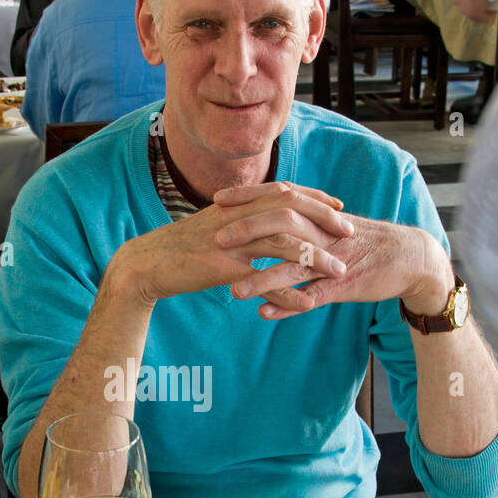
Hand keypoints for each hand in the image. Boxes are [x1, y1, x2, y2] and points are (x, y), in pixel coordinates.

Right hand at [109, 183, 354, 306]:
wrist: (147, 263)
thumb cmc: (181, 247)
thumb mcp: (216, 227)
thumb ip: (241, 220)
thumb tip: (263, 220)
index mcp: (238, 206)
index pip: (284, 192)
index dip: (314, 198)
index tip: (338, 206)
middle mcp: (238, 217)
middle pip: (291, 210)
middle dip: (325, 219)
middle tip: (350, 232)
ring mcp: (231, 243)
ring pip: (283, 245)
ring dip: (316, 258)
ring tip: (340, 271)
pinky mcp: (223, 269)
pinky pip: (263, 282)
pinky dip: (287, 294)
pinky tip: (306, 305)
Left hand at [211, 183, 452, 319]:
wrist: (409, 258)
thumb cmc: (365, 242)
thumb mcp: (331, 225)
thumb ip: (303, 220)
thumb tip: (269, 214)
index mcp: (318, 215)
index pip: (279, 196)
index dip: (248, 197)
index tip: (218, 200)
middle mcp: (323, 233)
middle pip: (282, 225)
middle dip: (248, 231)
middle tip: (217, 239)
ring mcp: (332, 260)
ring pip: (293, 267)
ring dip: (262, 278)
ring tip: (233, 290)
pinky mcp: (343, 285)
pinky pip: (312, 296)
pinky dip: (288, 306)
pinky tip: (264, 314)